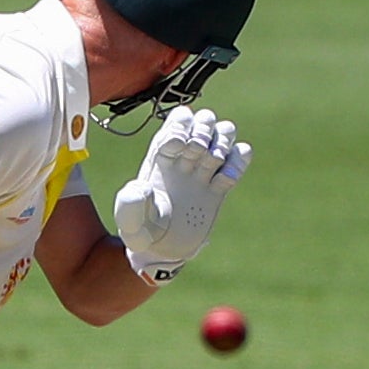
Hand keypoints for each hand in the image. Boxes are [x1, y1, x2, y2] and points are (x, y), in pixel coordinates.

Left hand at [110, 106, 250, 282]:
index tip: (179, 147)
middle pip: (204, 119)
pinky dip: (239, 161)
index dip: (183, 126)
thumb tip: (142, 185)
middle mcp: (185, 156)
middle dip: (204, 131)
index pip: (178, 119)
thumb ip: (131, 202)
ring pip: (224, 131)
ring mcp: (205, 169)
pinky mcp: (220, 186)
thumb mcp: (130, 219)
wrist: (163, 250)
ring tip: (214, 163)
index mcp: (161, 154)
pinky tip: (226, 180)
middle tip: (198, 155)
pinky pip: (239, 158)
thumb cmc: (142, 231)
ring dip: (223, 141)